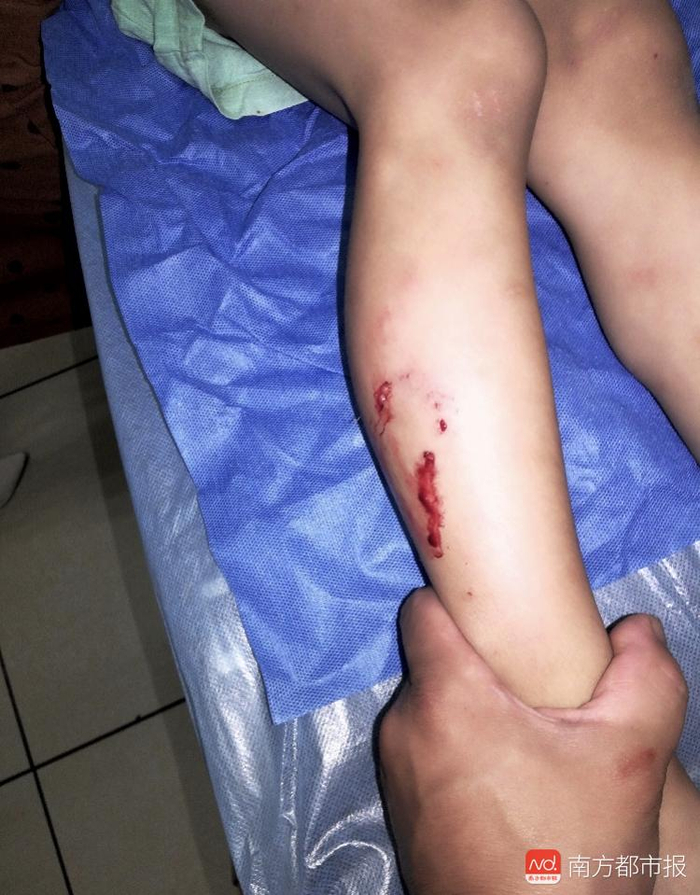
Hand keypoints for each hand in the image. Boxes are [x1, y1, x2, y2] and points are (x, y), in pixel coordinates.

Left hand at [378, 587, 687, 893]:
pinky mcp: (400, 810)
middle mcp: (404, 727)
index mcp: (446, 698)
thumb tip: (638, 629)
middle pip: (434, 662)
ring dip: (470, 712)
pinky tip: (505, 782)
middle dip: (479, 666)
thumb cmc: (573, 851)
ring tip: (525, 742)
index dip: (456, 600)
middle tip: (533, 691)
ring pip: (431, 709)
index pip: (422, 611)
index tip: (495, 611)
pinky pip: (424, 751)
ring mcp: (395, 772)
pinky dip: (456, 752)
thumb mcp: (631, 757)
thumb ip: (644, 676)